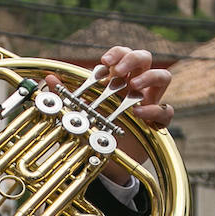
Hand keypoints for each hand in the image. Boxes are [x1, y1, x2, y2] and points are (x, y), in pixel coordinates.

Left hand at [46, 46, 172, 183]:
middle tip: (119, 71)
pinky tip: (138, 113)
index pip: (122, 55)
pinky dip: (154, 109)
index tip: (103, 63)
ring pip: (163, 77)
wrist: (106, 161)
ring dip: (149, 76)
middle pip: (144, 58)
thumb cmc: (95, 130)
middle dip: (132, 59)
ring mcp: (149, 102)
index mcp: (118, 80)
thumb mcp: (78, 112)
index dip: (116, 54)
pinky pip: (166, 110)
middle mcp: (135, 87)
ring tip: (134, 85)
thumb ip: (66, 95)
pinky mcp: (156, 121)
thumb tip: (48, 79)